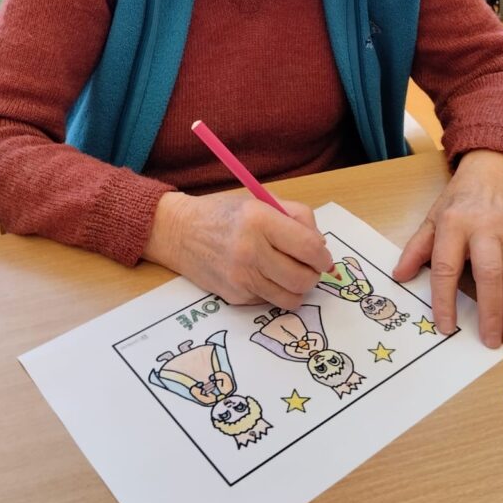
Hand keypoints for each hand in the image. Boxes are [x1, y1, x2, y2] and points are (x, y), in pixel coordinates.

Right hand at [144, 190, 333, 308]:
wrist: (179, 232)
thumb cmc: (224, 212)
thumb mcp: (261, 200)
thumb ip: (297, 217)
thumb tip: (321, 245)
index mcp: (260, 220)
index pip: (309, 248)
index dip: (323, 256)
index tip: (323, 256)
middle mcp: (250, 251)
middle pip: (303, 279)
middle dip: (314, 275)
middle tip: (310, 267)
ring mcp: (241, 278)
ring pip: (291, 298)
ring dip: (298, 288)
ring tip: (290, 272)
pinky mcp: (234, 297)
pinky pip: (270, 301)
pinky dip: (275, 291)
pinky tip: (263, 275)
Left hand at [392, 150, 502, 347]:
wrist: (492, 170)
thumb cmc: (459, 199)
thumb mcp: (432, 218)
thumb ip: (416, 248)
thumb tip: (400, 276)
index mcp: (455, 224)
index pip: (447, 266)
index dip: (444, 298)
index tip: (445, 326)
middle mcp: (486, 229)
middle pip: (489, 273)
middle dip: (490, 310)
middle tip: (489, 341)